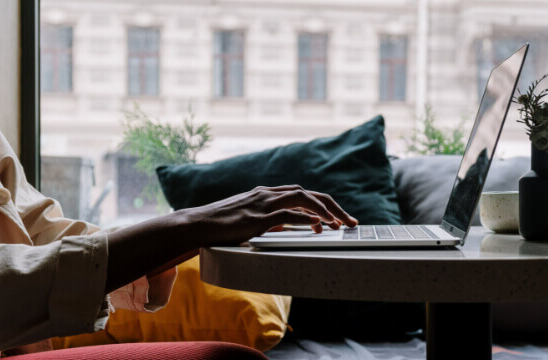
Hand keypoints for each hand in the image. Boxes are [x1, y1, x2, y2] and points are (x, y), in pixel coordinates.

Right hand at [178, 185, 357, 245]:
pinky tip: (317, 225)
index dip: (324, 203)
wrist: (196, 224)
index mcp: (267, 193)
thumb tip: (286, 227)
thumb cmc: (220, 224)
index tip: (339, 218)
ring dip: (325, 210)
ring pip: (302, 198)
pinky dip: (305, 218)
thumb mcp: (249, 218)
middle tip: (351, 221)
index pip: (303, 193)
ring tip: (340, 224)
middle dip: (333, 206)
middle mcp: (268, 194)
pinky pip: (286, 215)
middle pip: (309, 193)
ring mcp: (262, 204)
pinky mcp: (256, 218)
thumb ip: (268, 219)